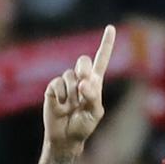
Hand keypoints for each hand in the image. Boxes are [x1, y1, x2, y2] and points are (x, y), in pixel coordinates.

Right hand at [43, 25, 115, 150]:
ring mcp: (66, 83)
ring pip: (70, 76)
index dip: (106, 43)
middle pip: (84, 61)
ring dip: (73, 92)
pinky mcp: (52, 88)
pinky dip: (61, 96)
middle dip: (84, 70)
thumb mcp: (94, 112)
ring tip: (72, 106)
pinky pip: (57, 84)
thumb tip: (83, 82)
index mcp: (95, 83)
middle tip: (83, 84)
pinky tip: (61, 105)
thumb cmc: (84, 125)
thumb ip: (93, 96)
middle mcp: (81, 79)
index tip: (111, 27)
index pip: (102, 59)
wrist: (65, 136)